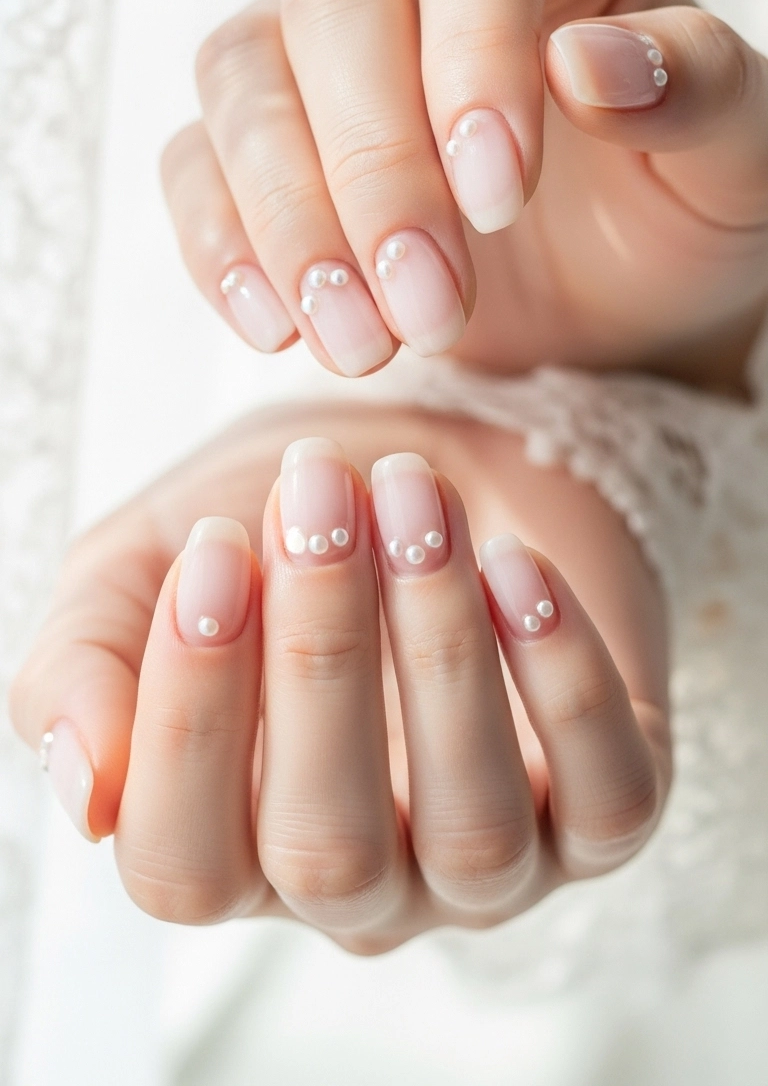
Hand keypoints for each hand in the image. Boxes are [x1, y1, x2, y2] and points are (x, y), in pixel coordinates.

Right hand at [11, 412, 669, 950]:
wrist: (417, 459)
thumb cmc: (268, 524)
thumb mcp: (145, 565)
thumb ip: (81, 665)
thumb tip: (85, 787)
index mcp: (230, 845)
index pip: (184, 860)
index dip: (191, 717)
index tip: (216, 549)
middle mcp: (358, 886)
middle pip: (328, 850)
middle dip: (321, 658)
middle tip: (317, 494)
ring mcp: (486, 865)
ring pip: (472, 827)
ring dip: (442, 651)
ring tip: (414, 502)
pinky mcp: (601, 813)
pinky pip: (606, 795)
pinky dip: (565, 679)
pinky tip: (515, 563)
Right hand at [162, 0, 767, 389]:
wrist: (618, 297)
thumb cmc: (683, 206)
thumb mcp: (739, 160)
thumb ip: (701, 90)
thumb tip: (587, 61)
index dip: (469, 57)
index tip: (498, 199)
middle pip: (333, 3)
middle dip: (374, 172)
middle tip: (431, 313)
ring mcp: (318, 48)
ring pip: (242, 76)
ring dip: (289, 221)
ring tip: (361, 345)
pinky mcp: (259, 142)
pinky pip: (195, 163)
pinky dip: (220, 247)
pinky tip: (278, 331)